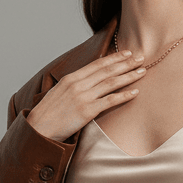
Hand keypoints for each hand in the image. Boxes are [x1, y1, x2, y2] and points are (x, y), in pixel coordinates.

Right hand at [26, 51, 146, 141]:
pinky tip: (135, 92)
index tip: (127, 53)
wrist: (39, 129)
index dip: (114, 58)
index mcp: (71, 78)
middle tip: (141, 57)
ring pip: (111, 83)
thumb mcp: (59, 92)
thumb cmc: (49, 114)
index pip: (97, 64)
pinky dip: (124, 95)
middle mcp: (78, 84)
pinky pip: (110, 101)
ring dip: (129, 76)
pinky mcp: (87, 111)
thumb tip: (87, 81)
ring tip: (143, 71)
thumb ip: (73, 85)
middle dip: (126, 63)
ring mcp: (83, 97)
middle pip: (107, 70)